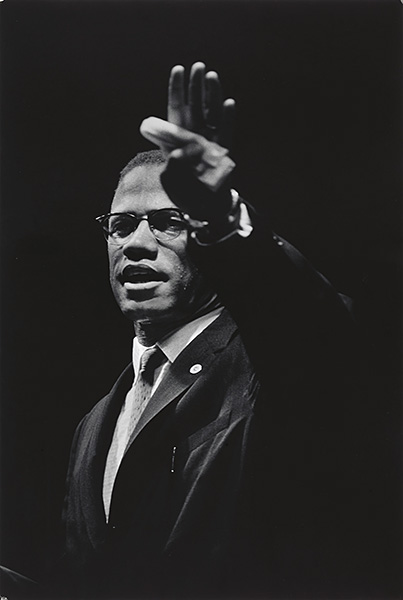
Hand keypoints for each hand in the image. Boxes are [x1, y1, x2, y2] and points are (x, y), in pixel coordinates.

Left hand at [140, 63, 235, 223]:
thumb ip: (171, 167)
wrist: (203, 207)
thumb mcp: (171, 181)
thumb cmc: (184, 193)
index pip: (176, 110)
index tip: (178, 70)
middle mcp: (195, 136)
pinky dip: (228, 118)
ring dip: (212, 95)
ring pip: (212, 113)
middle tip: (198, 67)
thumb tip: (179, 155)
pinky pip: (227, 131)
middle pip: (195, 106)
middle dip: (196, 87)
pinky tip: (229, 103)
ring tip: (212, 76)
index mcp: (178, 139)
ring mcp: (211, 142)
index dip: (177, 90)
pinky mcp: (224, 151)